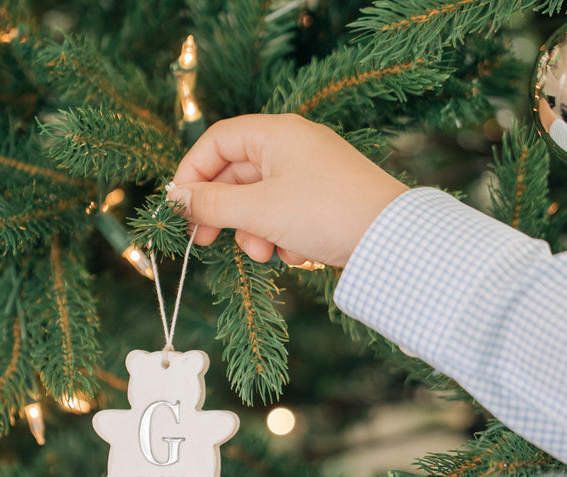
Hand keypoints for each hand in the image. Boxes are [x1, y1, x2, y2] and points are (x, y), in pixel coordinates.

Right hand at [169, 113, 407, 267]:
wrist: (390, 239)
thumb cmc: (324, 212)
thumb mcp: (258, 210)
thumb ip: (212, 204)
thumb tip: (176, 199)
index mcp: (276, 133)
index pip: (217, 141)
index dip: (192, 172)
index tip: (181, 207)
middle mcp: (294, 146)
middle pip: (237, 173)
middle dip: (223, 211)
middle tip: (205, 239)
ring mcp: (312, 173)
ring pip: (261, 200)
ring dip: (254, 231)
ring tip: (266, 253)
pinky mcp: (326, 200)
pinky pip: (287, 214)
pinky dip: (283, 235)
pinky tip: (297, 253)